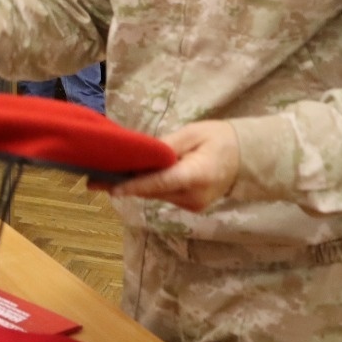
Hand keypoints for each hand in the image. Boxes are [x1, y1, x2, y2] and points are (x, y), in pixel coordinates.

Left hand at [103, 120, 239, 211]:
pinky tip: (134, 178)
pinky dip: (150, 187)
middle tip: (94, 177)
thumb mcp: (193, 133)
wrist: (247, 159)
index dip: (134, 186)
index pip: (160, 183)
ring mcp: (192, 205)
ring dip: (136, 186)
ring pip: (156, 195)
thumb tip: (140, 153)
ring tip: (107, 176)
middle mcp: (193, 196)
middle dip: (125, 184)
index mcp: (196, 175)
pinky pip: (164, 196)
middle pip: (152, 191)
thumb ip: (166, 146)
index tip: (112, 188)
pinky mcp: (191, 207)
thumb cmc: (220, 139)